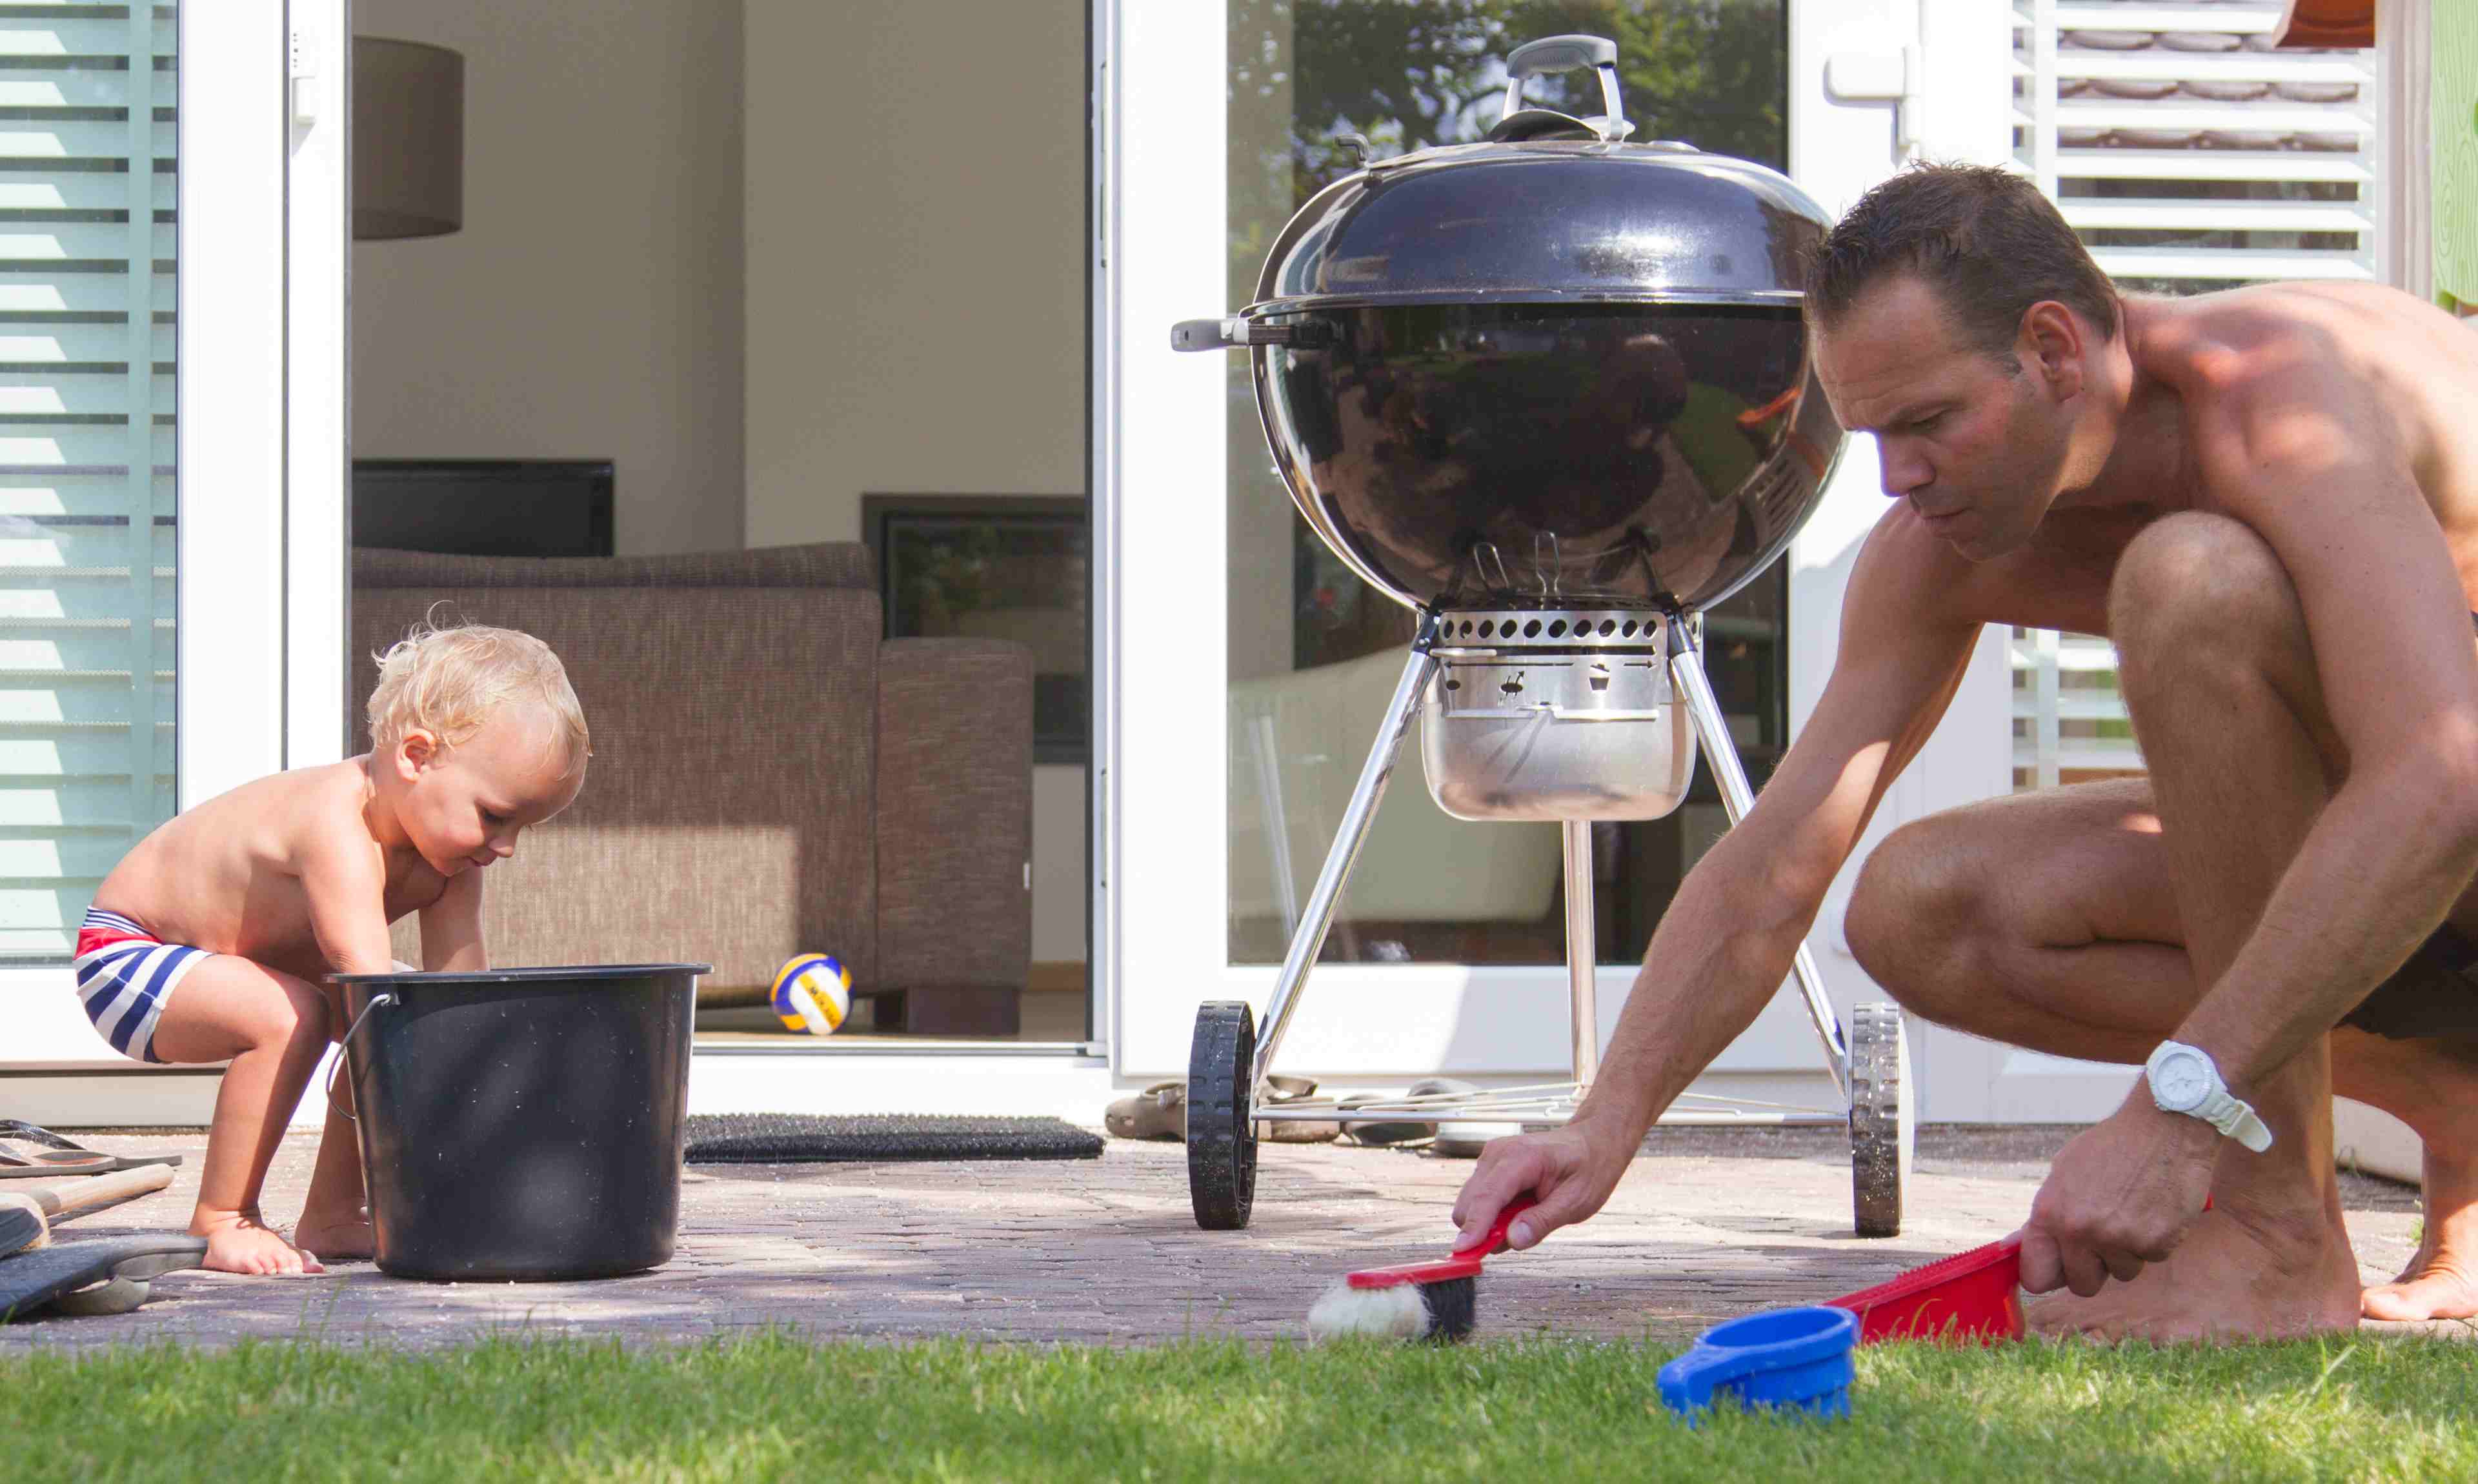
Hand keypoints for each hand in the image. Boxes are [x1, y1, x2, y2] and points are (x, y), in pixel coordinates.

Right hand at [1449, 1120, 1631, 1252]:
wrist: (1591, 1142)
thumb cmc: (1588, 1168)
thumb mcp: (1576, 1202)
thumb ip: (1542, 1221)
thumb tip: (1512, 1239)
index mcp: (1521, 1158)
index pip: (1488, 1196)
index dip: (1474, 1226)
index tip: (1463, 1251)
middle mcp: (1498, 1154)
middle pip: (1469, 1202)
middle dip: (1482, 1229)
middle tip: (1518, 1237)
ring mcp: (1491, 1158)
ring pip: (1470, 1203)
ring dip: (1489, 1222)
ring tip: (1527, 1218)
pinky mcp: (1489, 1167)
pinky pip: (1478, 1199)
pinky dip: (1493, 1214)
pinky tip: (1520, 1210)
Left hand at [2017, 1098, 2219, 1297]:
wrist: (2163, 1129)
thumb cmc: (2112, 1147)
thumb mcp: (2064, 1173)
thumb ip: (2048, 1216)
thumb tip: (2022, 1247)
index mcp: (2050, 1213)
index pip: (2036, 1276)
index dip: (2051, 1276)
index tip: (2061, 1269)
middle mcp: (2080, 1231)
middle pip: (2082, 1286)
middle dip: (2093, 1269)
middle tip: (2105, 1242)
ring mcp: (2119, 1240)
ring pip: (2121, 1273)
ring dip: (2127, 1253)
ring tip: (2132, 1213)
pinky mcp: (2156, 1243)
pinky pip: (2151, 1259)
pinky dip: (2154, 1241)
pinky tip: (2154, 1209)